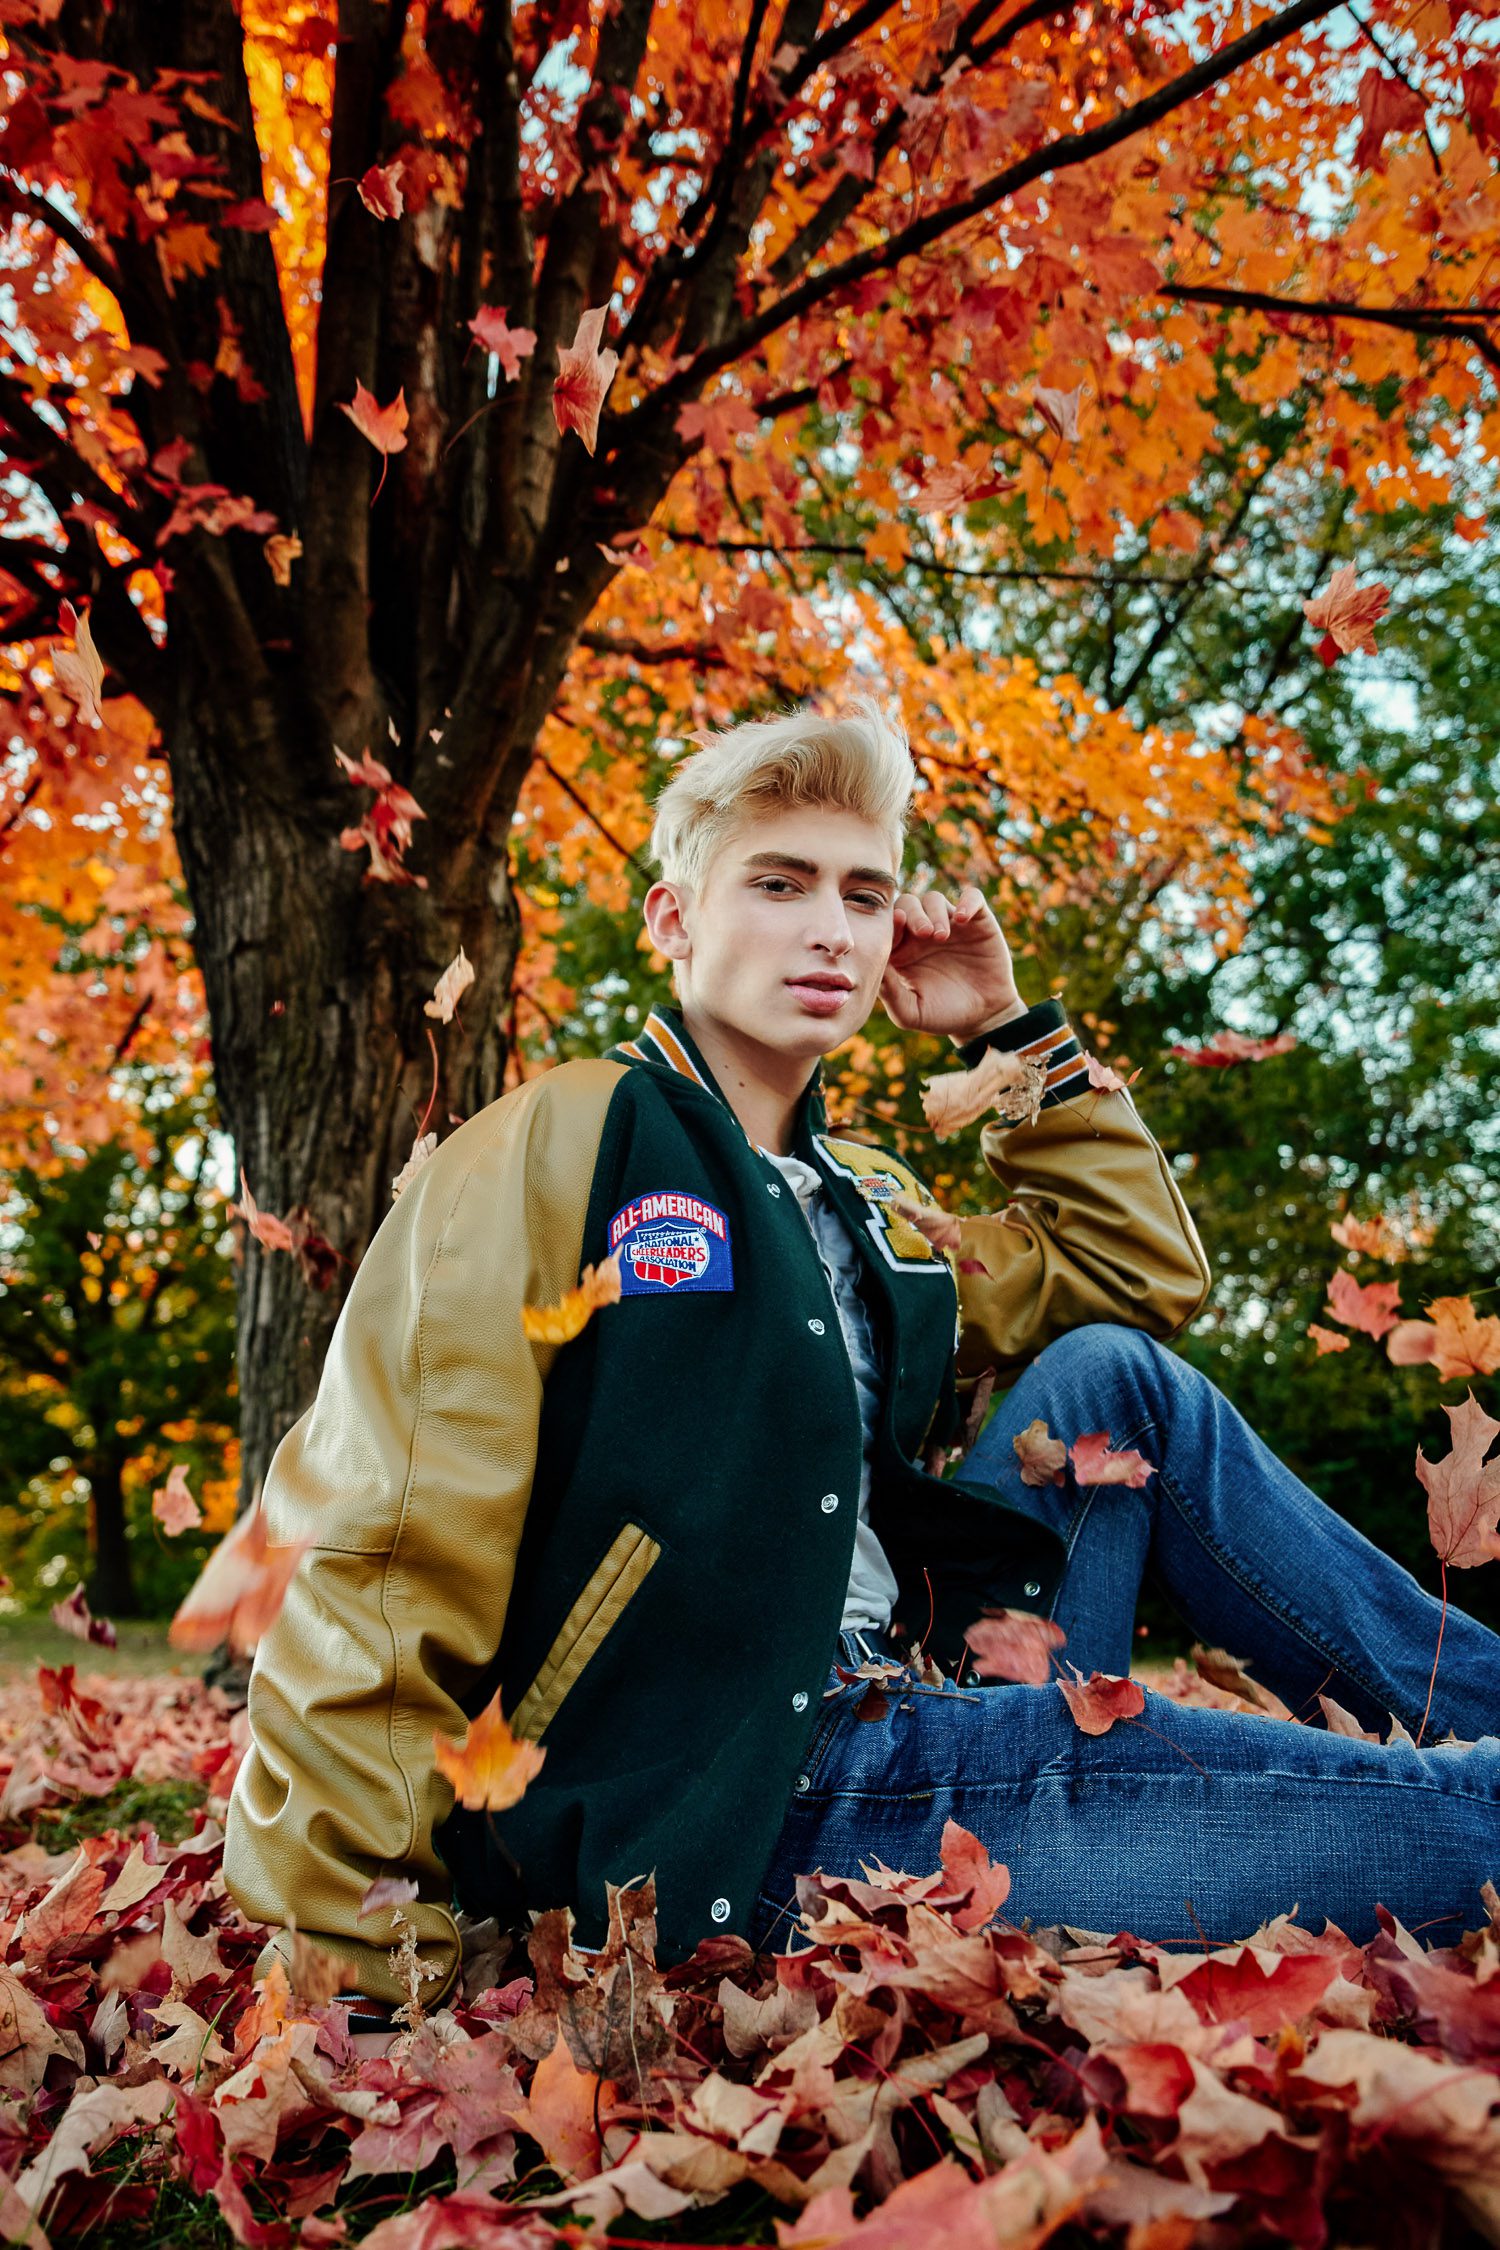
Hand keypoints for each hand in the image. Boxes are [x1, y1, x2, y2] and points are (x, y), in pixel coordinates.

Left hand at [879, 884, 1025, 1042]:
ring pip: (934, 899)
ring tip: (941, 936)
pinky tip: (963, 919)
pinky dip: (968, 902)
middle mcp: (922, 933)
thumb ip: (889, 991)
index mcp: (900, 949)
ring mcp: (949, 924)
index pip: (888, 924)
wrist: (981, 1019)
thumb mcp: (909, 1012)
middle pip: (908, 904)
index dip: (889, 922)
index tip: (896, 928)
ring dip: (935, 912)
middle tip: (923, 934)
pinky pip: (972, 898)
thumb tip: (874, 966)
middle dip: (912, 914)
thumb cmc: (941, 1016)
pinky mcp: (977, 922)